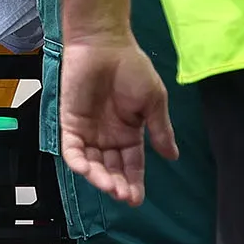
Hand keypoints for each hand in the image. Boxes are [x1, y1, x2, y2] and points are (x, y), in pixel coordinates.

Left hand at [58, 34, 178, 206]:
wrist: (105, 44)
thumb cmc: (132, 68)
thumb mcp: (153, 101)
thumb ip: (160, 129)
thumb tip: (173, 157)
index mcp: (130, 133)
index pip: (132, 166)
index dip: (134, 183)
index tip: (136, 199)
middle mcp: (108, 136)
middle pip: (112, 169)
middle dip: (117, 185)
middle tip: (123, 195)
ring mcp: (88, 130)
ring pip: (92, 163)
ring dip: (99, 177)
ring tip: (109, 186)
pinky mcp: (70, 122)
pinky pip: (71, 148)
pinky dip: (77, 161)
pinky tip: (86, 170)